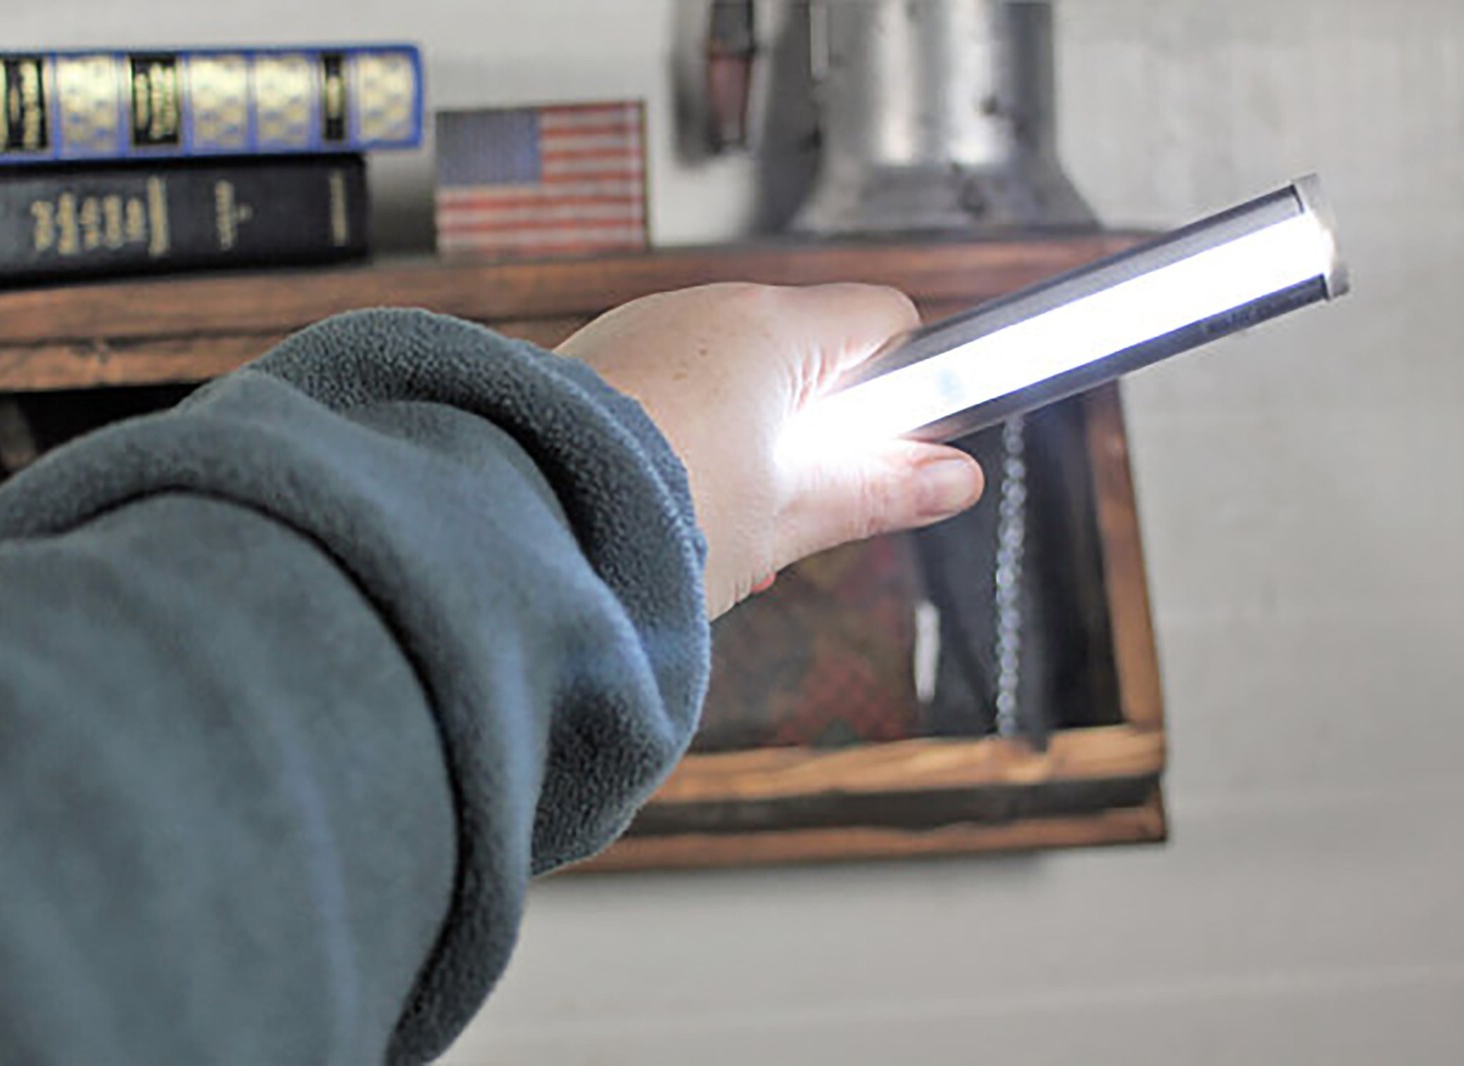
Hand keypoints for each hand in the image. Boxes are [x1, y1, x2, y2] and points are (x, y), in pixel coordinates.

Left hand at [559, 283, 984, 617]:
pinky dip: (684, 438)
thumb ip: (878, 489)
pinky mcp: (591, 362)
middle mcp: (704, 308)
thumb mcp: (786, 517)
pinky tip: (666, 505)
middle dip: (819, 429)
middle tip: (795, 511)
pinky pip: (668, 387)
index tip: (894, 452)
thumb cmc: (652, 518)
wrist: (511, 526)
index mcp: (770, 329)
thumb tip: (953, 478)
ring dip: (749, 441)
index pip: (885, 323)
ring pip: (734, 376)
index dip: (907, 386)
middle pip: (806, 353)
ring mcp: (640, 329)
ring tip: (718, 521)